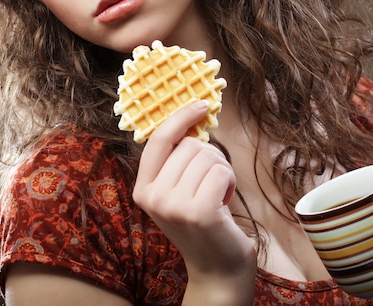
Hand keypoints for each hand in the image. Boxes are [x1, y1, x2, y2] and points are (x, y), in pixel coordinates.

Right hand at [133, 101, 255, 304]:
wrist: (218, 268)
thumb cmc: (204, 221)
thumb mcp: (179, 190)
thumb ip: (178, 161)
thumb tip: (193, 113)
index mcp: (143, 188)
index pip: (159, 139)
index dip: (181, 117)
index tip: (202, 104)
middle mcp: (152, 196)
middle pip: (190, 145)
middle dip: (211, 158)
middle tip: (212, 185)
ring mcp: (173, 205)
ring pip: (207, 156)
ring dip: (221, 171)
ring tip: (216, 196)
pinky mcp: (197, 212)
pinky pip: (220, 171)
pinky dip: (229, 182)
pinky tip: (224, 203)